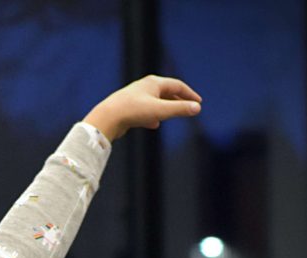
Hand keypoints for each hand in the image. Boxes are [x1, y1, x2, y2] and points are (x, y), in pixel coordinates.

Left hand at [84, 75, 201, 140]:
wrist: (107, 118)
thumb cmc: (133, 111)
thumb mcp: (160, 110)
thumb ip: (179, 109)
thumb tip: (198, 109)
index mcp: (154, 82)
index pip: (177, 86)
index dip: (189, 94)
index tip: (198, 102)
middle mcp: (145, 87)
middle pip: (166, 92)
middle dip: (178, 101)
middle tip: (188, 108)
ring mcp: (135, 97)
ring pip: (155, 101)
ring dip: (166, 108)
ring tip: (173, 115)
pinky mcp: (128, 109)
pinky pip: (144, 111)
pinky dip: (153, 116)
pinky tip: (154, 124)